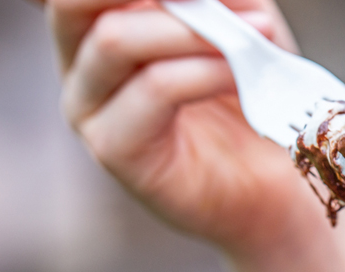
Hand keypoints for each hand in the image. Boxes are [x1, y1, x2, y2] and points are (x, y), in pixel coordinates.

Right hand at [47, 0, 321, 254]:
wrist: (273, 180)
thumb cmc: (254, 95)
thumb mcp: (246, 23)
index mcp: (101, 22)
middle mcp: (80, 60)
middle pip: (70, 2)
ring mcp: (90, 107)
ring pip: (113, 40)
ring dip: (188, 29)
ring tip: (252, 31)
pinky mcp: (113, 149)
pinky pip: (154, 89)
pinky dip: (203, 71)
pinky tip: (240, 71)